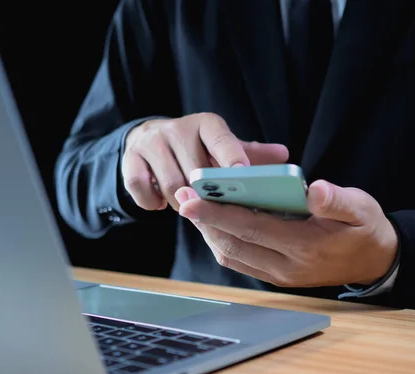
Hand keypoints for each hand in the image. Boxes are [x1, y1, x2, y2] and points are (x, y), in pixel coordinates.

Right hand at [122, 113, 288, 210]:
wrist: (149, 139)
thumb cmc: (196, 149)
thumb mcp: (222, 147)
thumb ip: (250, 154)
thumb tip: (284, 155)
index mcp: (206, 124)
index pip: (220, 137)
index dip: (231, 155)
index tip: (240, 173)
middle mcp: (177, 129)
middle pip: (195, 170)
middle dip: (205, 194)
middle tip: (212, 208)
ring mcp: (151, 143)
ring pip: (170, 184)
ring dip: (181, 202)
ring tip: (188, 206)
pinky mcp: (130, 159)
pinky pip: (141, 189)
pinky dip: (152, 203)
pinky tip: (160, 204)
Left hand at [174, 180, 397, 287]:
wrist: (375, 262)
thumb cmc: (365, 228)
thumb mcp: (361, 208)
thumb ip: (336, 200)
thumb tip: (313, 190)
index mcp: (307, 246)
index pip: (253, 228)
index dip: (219, 213)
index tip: (191, 200)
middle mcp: (288, 267)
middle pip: (234, 243)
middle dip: (204, 221)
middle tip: (183, 195)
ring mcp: (281, 275)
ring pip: (232, 255)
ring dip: (210, 232)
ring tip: (194, 205)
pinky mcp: (277, 276)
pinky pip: (241, 261)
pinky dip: (223, 241)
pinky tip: (215, 222)